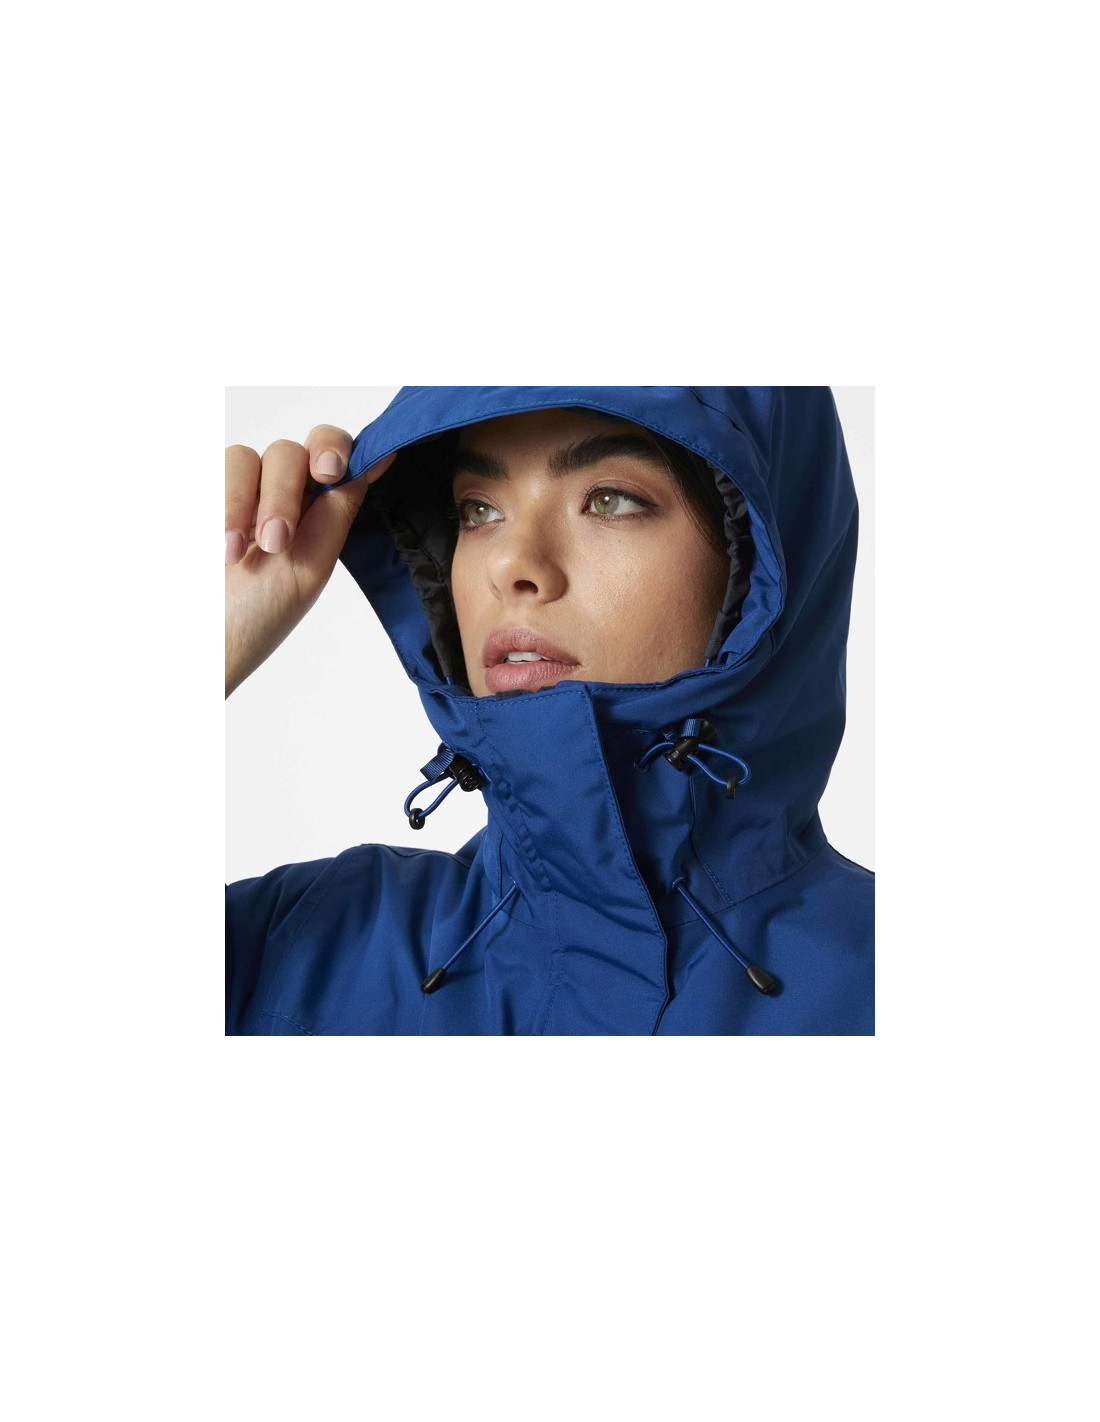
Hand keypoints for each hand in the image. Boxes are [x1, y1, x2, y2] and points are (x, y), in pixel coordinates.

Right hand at [225, 425, 394, 696]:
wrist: (201, 643)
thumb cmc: (257, 616)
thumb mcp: (310, 564)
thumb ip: (340, 507)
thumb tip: (383, 456)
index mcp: (315, 510)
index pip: (332, 452)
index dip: (333, 448)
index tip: (330, 472)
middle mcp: (277, 495)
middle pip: (289, 453)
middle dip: (283, 494)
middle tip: (274, 541)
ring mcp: (235, 495)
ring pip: (245, 458)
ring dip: (242, 503)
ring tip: (233, 552)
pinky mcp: (199, 496)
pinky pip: (207, 470)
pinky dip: (216, 502)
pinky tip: (215, 543)